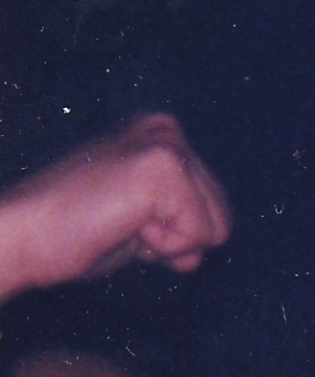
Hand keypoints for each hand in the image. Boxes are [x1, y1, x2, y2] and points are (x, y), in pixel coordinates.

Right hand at [0, 114, 232, 299]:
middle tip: (122, 223)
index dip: (175, 235)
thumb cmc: (80, 232)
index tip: (127, 221)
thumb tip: (219, 234)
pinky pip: (200, 235)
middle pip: (223, 220)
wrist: (30, 235)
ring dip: (170, 243)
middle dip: (176, 239)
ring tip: (123, 222)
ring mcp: (166, 143)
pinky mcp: (164, 165)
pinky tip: (123, 224)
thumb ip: (181, 214)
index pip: (216, 212)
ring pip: (217, 229)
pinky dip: (164, 246)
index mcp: (164, 136)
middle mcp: (168, 130)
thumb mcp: (144, 216)